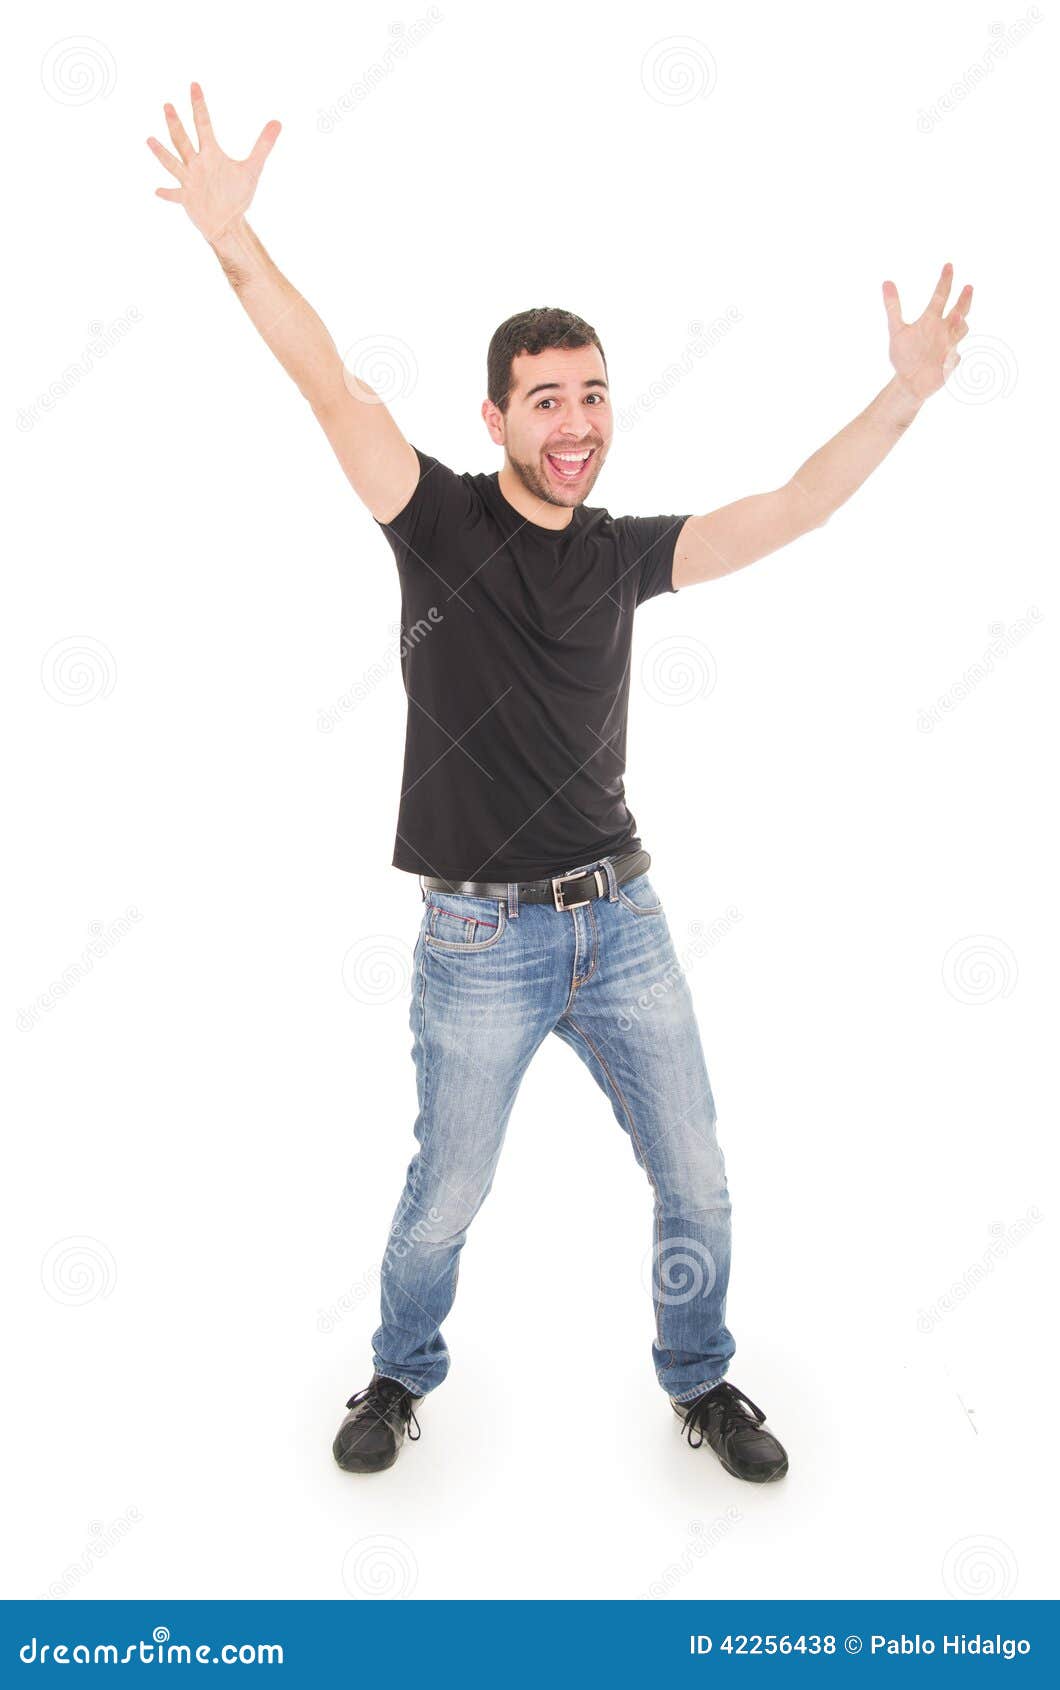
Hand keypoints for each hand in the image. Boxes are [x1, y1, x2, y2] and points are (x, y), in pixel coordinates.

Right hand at [147, 82, 280, 244]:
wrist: (228, 222)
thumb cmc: (237, 194)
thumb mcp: (253, 169)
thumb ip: (263, 145)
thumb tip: (278, 122)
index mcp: (211, 154)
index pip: (204, 124)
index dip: (200, 105)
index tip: (194, 85)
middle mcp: (197, 163)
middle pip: (183, 140)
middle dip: (176, 124)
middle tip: (168, 105)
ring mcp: (190, 180)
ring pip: (173, 163)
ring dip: (162, 153)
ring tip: (150, 139)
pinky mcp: (187, 199)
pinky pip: (175, 195)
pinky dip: (167, 193)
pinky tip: (157, 190)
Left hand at [883, 262, 972, 401]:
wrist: (908, 381)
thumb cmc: (904, 354)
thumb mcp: (897, 330)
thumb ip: (893, 307)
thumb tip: (886, 281)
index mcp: (931, 320)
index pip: (940, 296)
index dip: (945, 281)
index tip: (948, 265)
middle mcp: (943, 330)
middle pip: (959, 310)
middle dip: (964, 299)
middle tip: (968, 287)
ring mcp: (949, 346)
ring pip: (961, 331)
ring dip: (958, 324)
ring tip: (955, 315)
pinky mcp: (950, 363)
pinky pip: (954, 357)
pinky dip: (952, 356)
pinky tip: (948, 357)